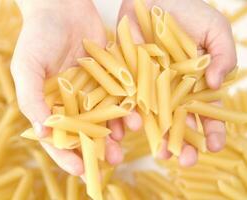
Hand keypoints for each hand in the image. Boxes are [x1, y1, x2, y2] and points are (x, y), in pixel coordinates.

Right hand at [11, 0, 141, 175]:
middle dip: (97, 150)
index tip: (79, 171)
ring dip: (115, 134)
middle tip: (110, 161)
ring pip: (105, 120)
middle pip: (84, 134)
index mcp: (49, 104)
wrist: (63, 6)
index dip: (66, 156)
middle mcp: (71, 102)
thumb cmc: (38, 35)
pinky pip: (118, 99)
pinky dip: (126, 110)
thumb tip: (42, 132)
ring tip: (124, 144)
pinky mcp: (109, 78)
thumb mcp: (26, 67)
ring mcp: (91, 91)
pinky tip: (133, 118)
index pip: (56, 138)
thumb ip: (32, 98)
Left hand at [119, 0, 236, 165]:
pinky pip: (130, 100)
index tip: (214, 146)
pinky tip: (135, 129)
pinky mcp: (129, 79)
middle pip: (180, 121)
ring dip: (159, 137)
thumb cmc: (187, 10)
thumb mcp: (214, 29)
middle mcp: (173, 89)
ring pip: (155, 118)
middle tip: (187, 160)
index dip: (212, 129)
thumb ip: (223, 55)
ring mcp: (150, 87)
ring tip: (162, 152)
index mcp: (196, 82)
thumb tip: (218, 83)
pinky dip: (131, 116)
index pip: (206, 111)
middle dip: (185, 143)